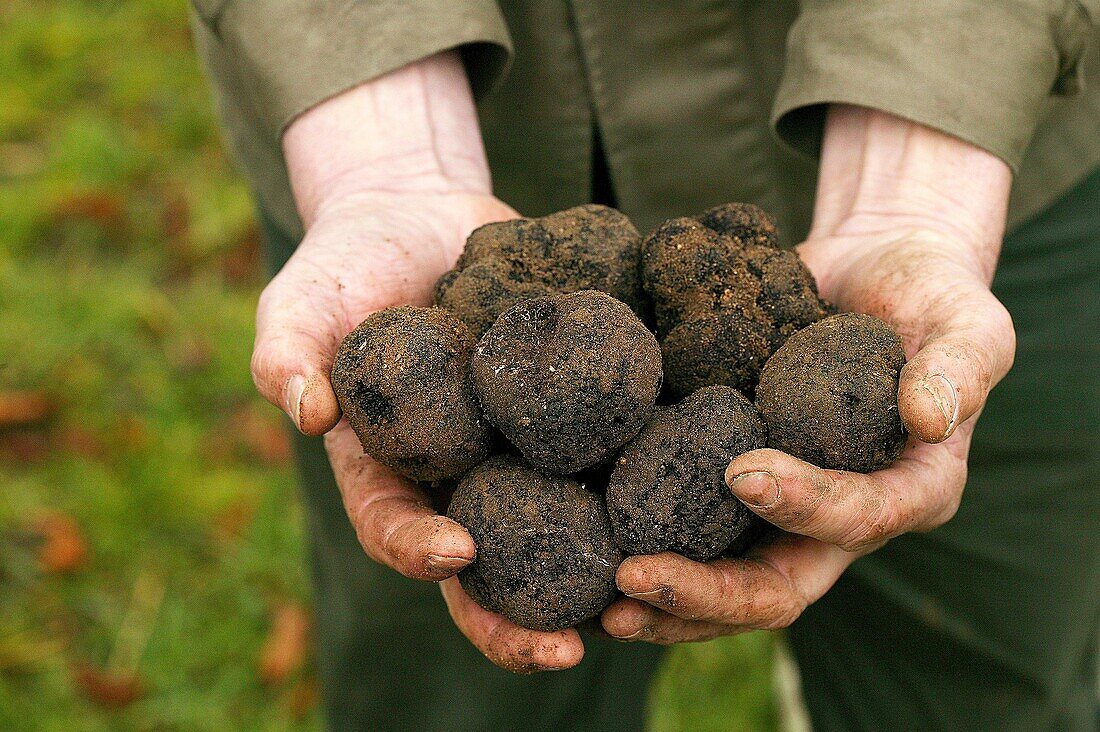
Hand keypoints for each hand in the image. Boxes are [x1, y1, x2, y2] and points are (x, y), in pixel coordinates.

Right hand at [251, 52, 584, 670]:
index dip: (419, 550)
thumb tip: (306, 410)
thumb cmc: (349, 261)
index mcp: (387, 468)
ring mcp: (516, 447)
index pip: (395, 527)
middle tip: (567, 646)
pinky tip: (686, 501)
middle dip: (518, 615)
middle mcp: (457, 475)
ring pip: (557, 526)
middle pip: (487, 564)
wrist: (421, 216)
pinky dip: (640, 481)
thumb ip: (287, 350)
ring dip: (596, 574)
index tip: (456, 553)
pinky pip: (602, 449)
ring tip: (644, 600)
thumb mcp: (304, 298)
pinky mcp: (567, 411)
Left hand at [602, 106, 1016, 642]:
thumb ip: (959, 367)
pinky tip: (581, 544)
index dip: (804, 506)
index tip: (740, 473)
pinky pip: (686, 527)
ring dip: (661, 597)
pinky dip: (639, 543)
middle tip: (631, 580)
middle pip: (775, 587)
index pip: (856, 520)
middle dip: (704, 593)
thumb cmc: (931, 296)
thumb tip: (929, 416)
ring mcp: (779, 509)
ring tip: (597, 596)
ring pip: (721, 580)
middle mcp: (837, 520)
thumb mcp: (970, 322)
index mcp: (904, 494)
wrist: (869, 274)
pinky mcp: (729, 482)